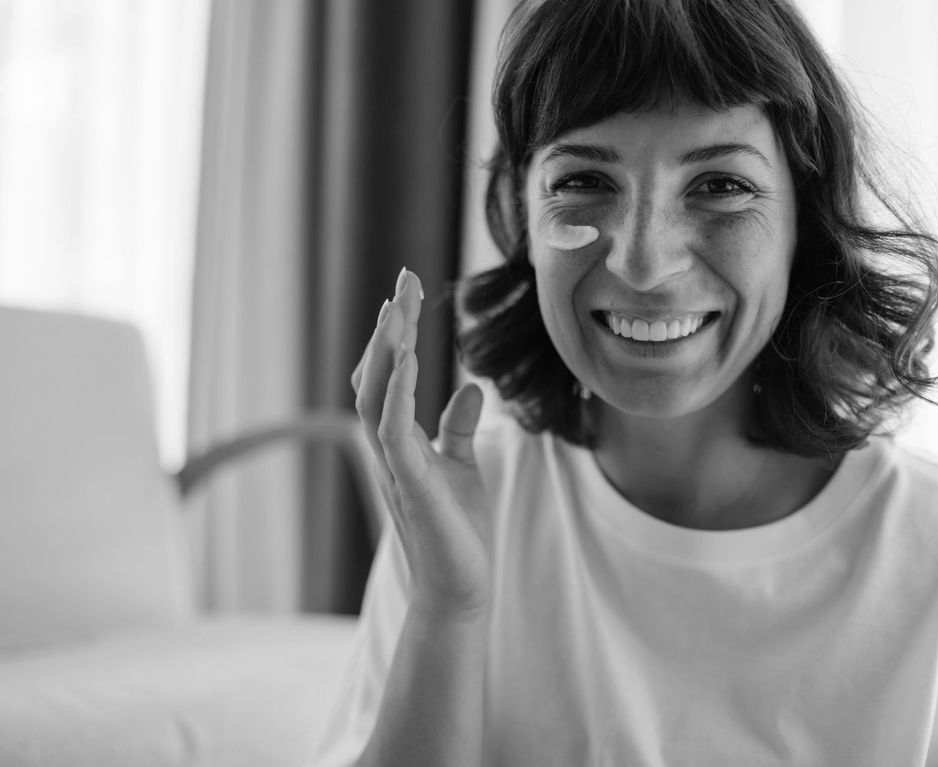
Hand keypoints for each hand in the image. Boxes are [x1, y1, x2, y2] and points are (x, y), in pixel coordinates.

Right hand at [352, 268, 490, 617]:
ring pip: (374, 395)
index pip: (387, 377)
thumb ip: (458, 428)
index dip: (393, 336)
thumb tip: (470, 389)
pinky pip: (393, 430)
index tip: (405, 294)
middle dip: (389, 326)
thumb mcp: (463, 467)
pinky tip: (409, 357)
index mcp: (398, 442)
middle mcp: (386, 449)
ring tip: (401, 307)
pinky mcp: (410, 484)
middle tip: (404, 280)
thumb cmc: (459, 531)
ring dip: (386, 348)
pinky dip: (398, 391)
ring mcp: (393, 466)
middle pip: (375, 375)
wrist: (461, 588)